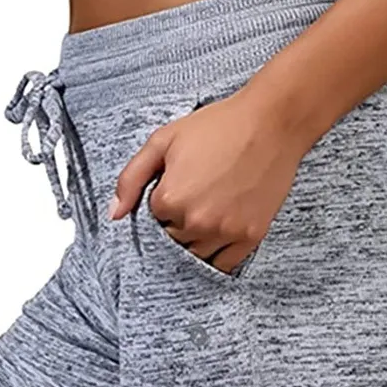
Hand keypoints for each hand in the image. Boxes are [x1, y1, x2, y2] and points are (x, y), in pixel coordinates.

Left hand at [109, 89, 306, 273]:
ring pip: (195, 254)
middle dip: (178, 222)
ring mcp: (225, 232)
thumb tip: (115, 215)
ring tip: (211, 208)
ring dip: (197, 239)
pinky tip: (220, 234)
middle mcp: (196, 222)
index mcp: (170, 199)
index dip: (163, 202)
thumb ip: (131, 178)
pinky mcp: (250, 236)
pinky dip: (217, 256)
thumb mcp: (163, 140)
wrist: (271, 122)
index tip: (178, 185)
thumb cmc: (218, 126)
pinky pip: (224, 265)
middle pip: (172, 239)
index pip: (152, 219)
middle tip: (198, 194)